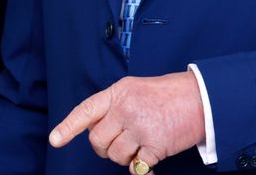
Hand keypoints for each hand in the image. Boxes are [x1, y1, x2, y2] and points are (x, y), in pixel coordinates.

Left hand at [48, 71, 204, 169]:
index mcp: (117, 93)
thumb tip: (96, 126)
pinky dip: (142, 168)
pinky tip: (149, 161)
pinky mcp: (156, 145)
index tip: (55, 140)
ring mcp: (140, 127)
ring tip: (139, 147)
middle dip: (105, 148)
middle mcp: (125, 109)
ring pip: (116, 156)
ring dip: (125, 158)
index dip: (68, 127)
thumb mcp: (134, 89)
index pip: (86, 111)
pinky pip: (137, 167)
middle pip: (98, 140)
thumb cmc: (167, 94)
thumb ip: (113, 105)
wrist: (200, 98)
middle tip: (119, 144)